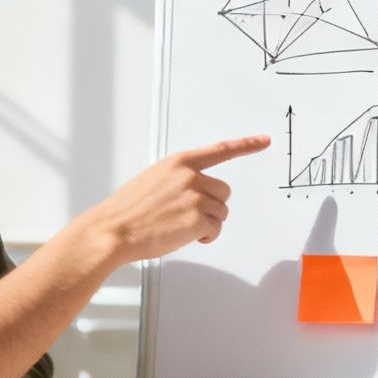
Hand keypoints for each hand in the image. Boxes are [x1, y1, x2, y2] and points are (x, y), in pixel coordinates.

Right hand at [78, 135, 270, 263]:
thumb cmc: (127, 210)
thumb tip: (193, 191)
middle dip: (211, 206)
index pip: (220, 150)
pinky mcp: (198, 219)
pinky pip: (216, 229)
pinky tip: (187, 237)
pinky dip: (207, 237)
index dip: (246, 145)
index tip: (264, 140)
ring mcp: (195, 197)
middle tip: (189, 217)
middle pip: (223, 192)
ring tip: (181, 227)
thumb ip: (177, 180)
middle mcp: (191, 176)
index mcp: (179, 163)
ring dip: (207, 223)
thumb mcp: (152, 180)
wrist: (113, 230)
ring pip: (221, 212)